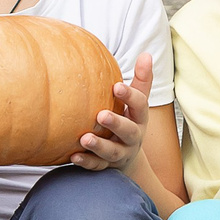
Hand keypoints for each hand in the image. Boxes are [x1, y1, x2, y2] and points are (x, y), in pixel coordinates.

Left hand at [74, 54, 152, 172]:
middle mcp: (132, 137)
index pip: (140, 106)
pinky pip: (96, 166)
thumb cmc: (129, 120)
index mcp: (139, 118)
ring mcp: (120, 153)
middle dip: (116, 124)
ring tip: (84, 139)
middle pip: (129, 131)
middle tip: (101, 115)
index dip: (130, 96)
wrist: (128, 159)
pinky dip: (86, 162)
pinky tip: (73, 156)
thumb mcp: (137, 102)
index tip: (116, 86)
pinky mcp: (106, 166)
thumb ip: (141, 80)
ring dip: (99, 146)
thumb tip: (147, 53)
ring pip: (112, 152)